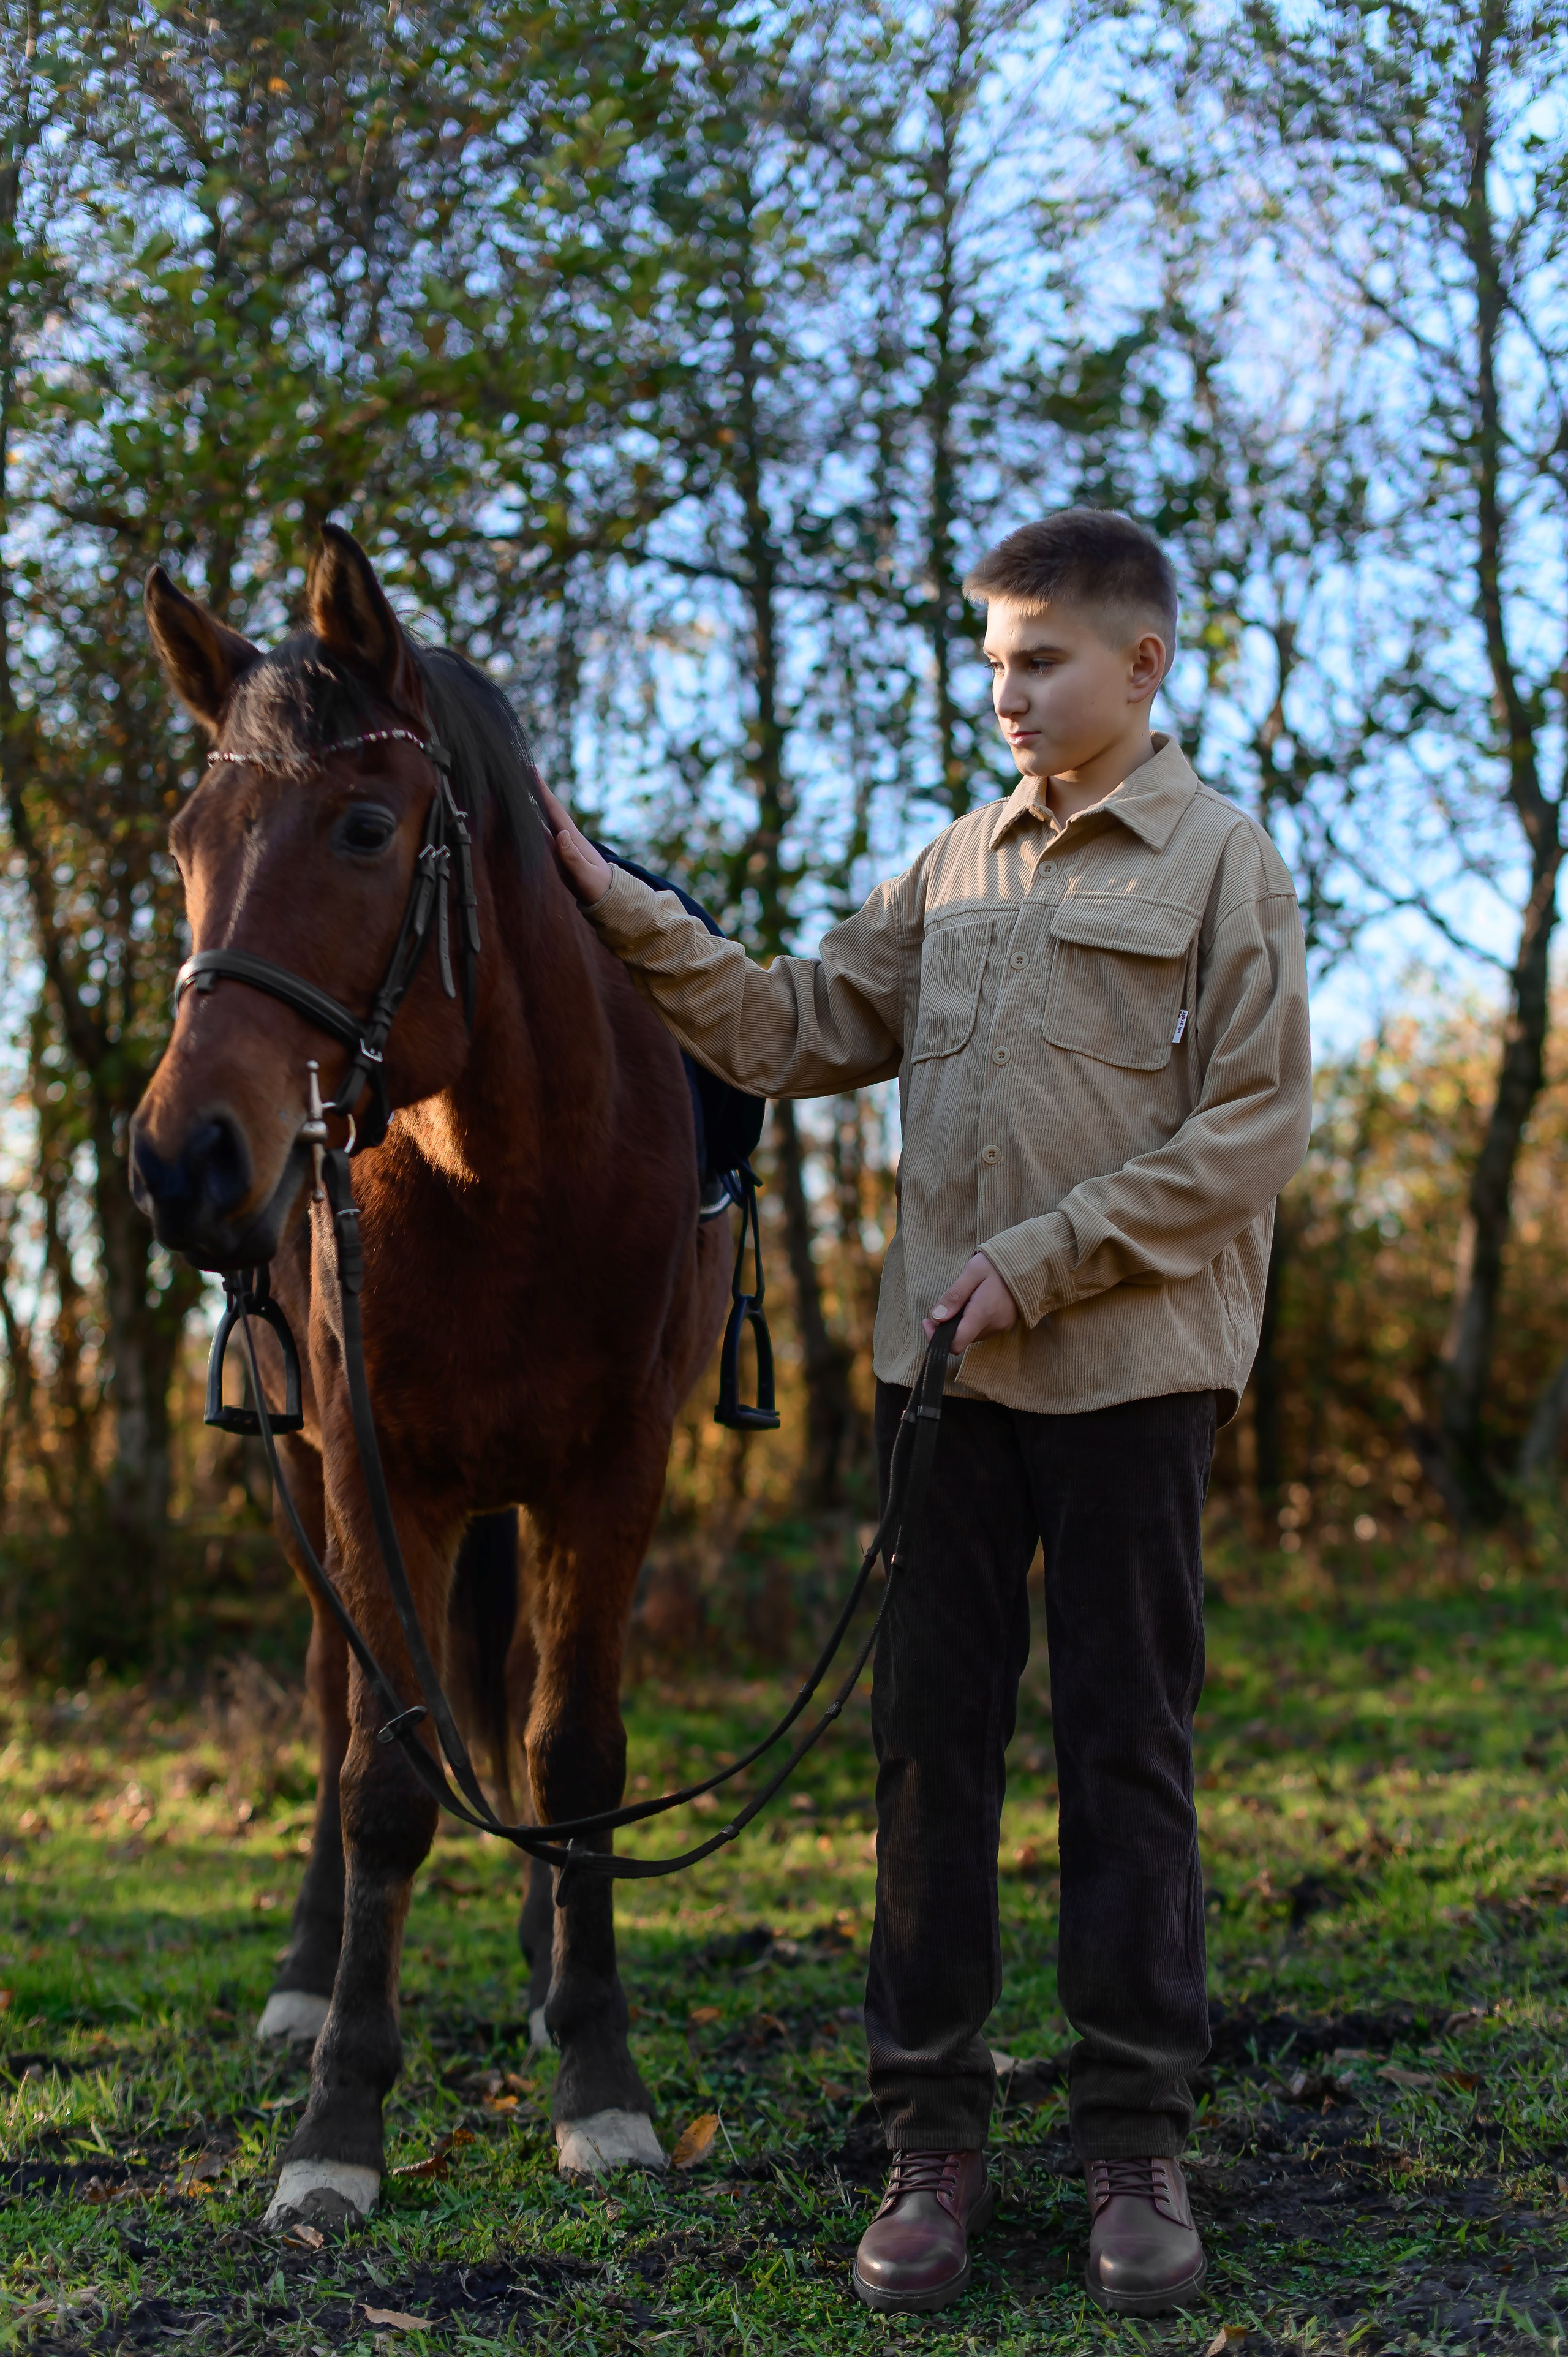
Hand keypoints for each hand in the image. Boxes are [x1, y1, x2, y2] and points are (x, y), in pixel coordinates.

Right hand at [537, 776, 613, 907]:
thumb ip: (572, 858)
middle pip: (550, 809)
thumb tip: (560, 834)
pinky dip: (536, 821)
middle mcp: (568, 837)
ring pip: (547, 818)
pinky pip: (546, 832)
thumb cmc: (597, 889)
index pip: (554, 810)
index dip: (542, 790)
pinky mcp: (562, 853)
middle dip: (537, 790)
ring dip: (536, 803)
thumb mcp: (585, 876)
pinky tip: (530, 816)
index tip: (533, 770)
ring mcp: (565, 844)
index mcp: (573, 838)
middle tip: (524, 771)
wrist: (608, 898)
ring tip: (523, 787)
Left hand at [923, 1253, 1018, 1352]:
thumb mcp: (973, 1272)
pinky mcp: (1006, 1324)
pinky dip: (973, 1321)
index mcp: (983, 1313)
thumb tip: (936, 1317)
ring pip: (971, 1334)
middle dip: (948, 1326)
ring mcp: (1002, 1326)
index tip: (929, 1320)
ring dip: (961, 1323)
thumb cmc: (999, 1264)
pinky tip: (974, 1302)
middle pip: (962, 1339)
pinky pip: (983, 1329)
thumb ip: (954, 1296)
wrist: (1031, 1262)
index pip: (956, 1344)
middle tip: (944, 1304)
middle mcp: (994, 1325)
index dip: (936, 1337)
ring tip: (963, 1300)